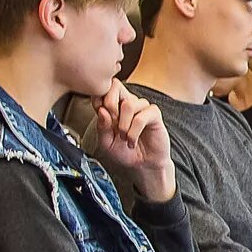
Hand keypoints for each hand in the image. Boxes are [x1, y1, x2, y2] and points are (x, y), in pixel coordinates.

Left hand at [91, 84, 175, 202]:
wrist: (143, 165)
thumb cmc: (125, 153)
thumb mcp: (106, 143)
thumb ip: (102, 127)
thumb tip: (102, 111)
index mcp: (113, 107)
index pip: (103, 90)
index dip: (98, 100)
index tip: (101, 117)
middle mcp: (127, 103)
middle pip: (116, 85)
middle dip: (110, 105)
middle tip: (112, 124)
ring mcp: (141, 108)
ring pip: (128, 104)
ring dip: (123, 125)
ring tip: (124, 137)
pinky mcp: (154, 115)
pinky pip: (141, 117)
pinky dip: (134, 132)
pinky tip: (132, 141)